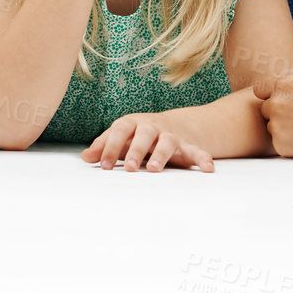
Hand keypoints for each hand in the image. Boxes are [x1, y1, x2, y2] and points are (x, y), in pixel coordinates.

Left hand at [81, 113, 213, 171]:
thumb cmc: (139, 134)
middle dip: (135, 150)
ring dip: (161, 155)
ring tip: (154, 169)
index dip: (110, 146)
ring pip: (167, 142)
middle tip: (128, 167)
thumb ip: (103, 146)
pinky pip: (197, 152)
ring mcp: (170, 135)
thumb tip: (84, 158)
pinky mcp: (187, 146)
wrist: (173, 125)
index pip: (120, 130)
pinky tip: (208, 169)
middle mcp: (152, 127)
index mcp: (133, 123)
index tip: (103, 166)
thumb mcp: (121, 138)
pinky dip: (203, 158)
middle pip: (144, 134)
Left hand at [254, 65, 292, 158]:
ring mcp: (278, 127)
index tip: (282, 101)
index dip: (269, 95)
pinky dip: (289, 142)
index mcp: (282, 86)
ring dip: (283, 127)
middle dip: (279, 112)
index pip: (259, 90)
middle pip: (266, 109)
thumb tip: (278, 77)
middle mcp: (276, 105)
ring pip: (272, 127)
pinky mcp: (282, 146)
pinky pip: (278, 142)